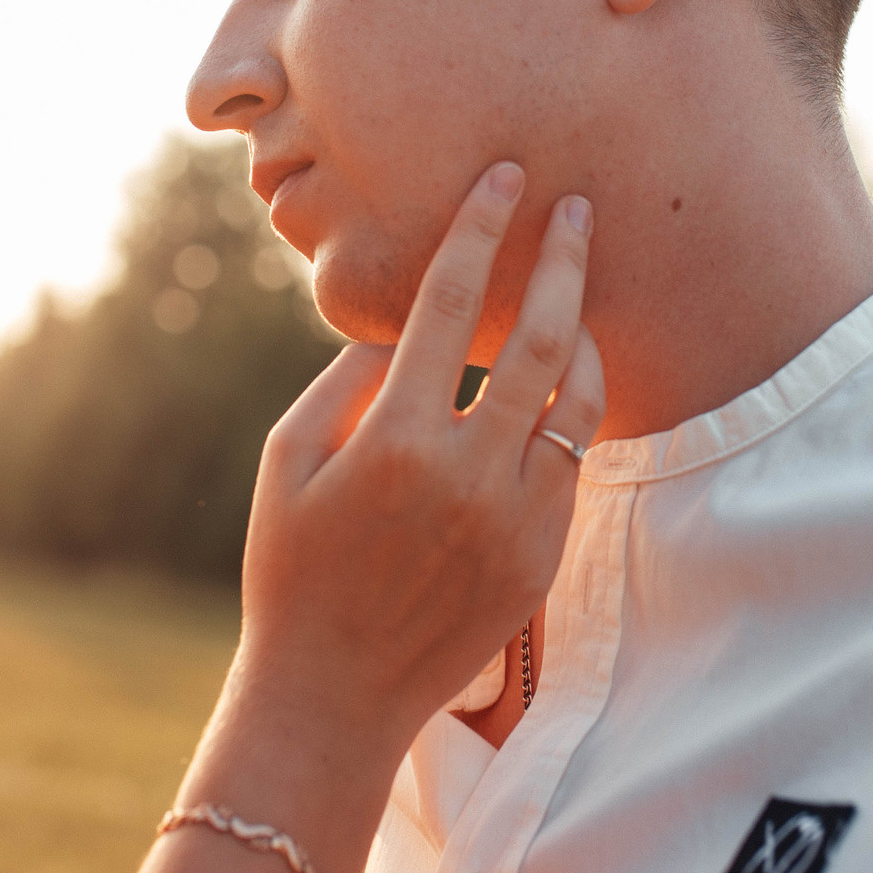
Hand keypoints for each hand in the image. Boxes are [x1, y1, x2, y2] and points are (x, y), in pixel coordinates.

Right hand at [106, 161, 600, 872]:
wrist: (335, 695)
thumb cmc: (292, 568)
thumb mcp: (286, 461)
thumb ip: (342, 382)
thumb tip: (398, 329)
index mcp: (394, 438)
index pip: (449, 302)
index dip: (481, 227)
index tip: (504, 177)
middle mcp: (467, 474)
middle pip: (540, 337)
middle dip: (563, 259)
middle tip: (578, 208)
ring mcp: (515, 519)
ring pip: (579, 399)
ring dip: (586, 331)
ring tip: (581, 290)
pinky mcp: (542, 555)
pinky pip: (575, 460)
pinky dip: (575, 409)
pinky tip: (567, 379)